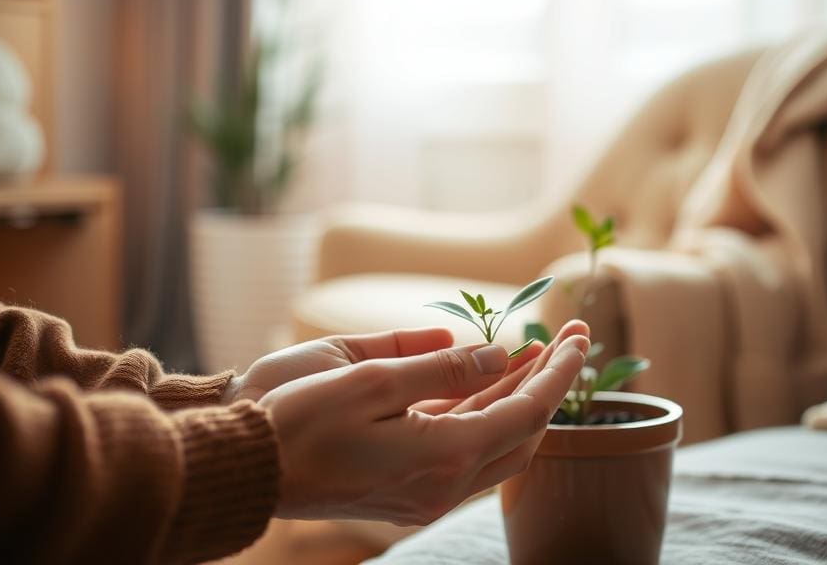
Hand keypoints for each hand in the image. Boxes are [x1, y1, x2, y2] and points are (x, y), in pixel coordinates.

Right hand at [260, 321, 589, 524]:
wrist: (247, 467)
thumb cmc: (299, 417)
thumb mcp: (372, 378)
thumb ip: (443, 368)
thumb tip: (500, 356)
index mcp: (443, 455)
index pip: (528, 410)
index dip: (559, 371)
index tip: (579, 335)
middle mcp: (443, 484)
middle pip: (521, 432)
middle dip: (548, 384)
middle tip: (566, 339)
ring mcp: (426, 493)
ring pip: (495, 443)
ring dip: (518, 398)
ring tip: (536, 354)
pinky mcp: (407, 490)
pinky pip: (465, 450)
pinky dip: (484, 414)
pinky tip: (488, 382)